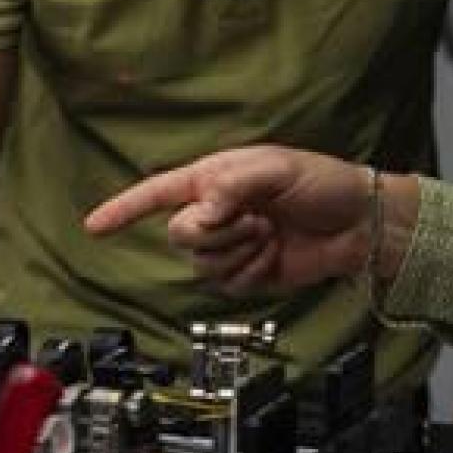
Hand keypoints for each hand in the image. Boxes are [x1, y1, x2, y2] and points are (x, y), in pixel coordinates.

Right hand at [84, 145, 371, 295]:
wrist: (358, 226)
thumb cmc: (323, 184)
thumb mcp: (276, 169)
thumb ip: (228, 188)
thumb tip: (196, 215)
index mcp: (213, 179)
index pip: (156, 193)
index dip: (123, 209)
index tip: (94, 224)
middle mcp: (215, 213)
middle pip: (179, 235)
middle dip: (217, 232)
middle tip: (255, 219)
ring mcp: (230, 246)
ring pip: (201, 263)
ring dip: (239, 252)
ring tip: (268, 234)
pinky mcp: (246, 275)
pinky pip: (228, 284)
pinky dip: (253, 271)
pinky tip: (273, 256)